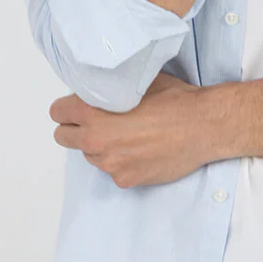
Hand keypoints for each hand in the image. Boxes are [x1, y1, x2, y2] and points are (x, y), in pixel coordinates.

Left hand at [49, 72, 216, 187]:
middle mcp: (97, 141)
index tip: (77, 107)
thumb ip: (110, 88)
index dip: (67, 108)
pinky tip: (141, 150)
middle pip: (65, 137)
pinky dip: (121, 161)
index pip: (57, 113)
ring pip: (91, 155)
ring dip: (100, 146)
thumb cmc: (176, 101)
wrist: (205, 127)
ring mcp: (111, 164)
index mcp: (93, 114)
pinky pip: (113, 170)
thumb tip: (98, 88)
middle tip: (97, 121)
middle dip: (76, 128)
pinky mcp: (127, 179)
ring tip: (126, 135)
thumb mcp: (138, 82)